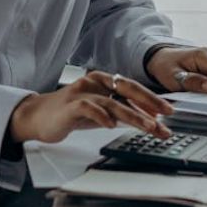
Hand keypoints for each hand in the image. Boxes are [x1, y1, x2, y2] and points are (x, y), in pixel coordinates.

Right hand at [8, 70, 174, 143]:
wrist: (37, 116)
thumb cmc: (69, 113)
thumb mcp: (99, 111)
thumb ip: (119, 111)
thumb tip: (146, 118)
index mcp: (102, 81)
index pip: (132, 87)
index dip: (151, 98)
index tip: (168, 111)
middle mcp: (94, 83)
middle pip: (126, 89)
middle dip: (149, 102)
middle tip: (166, 115)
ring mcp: (81, 93)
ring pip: (112, 102)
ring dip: (133, 114)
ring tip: (149, 125)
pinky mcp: (69, 105)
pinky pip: (88, 108)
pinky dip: (101, 116)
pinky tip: (111, 125)